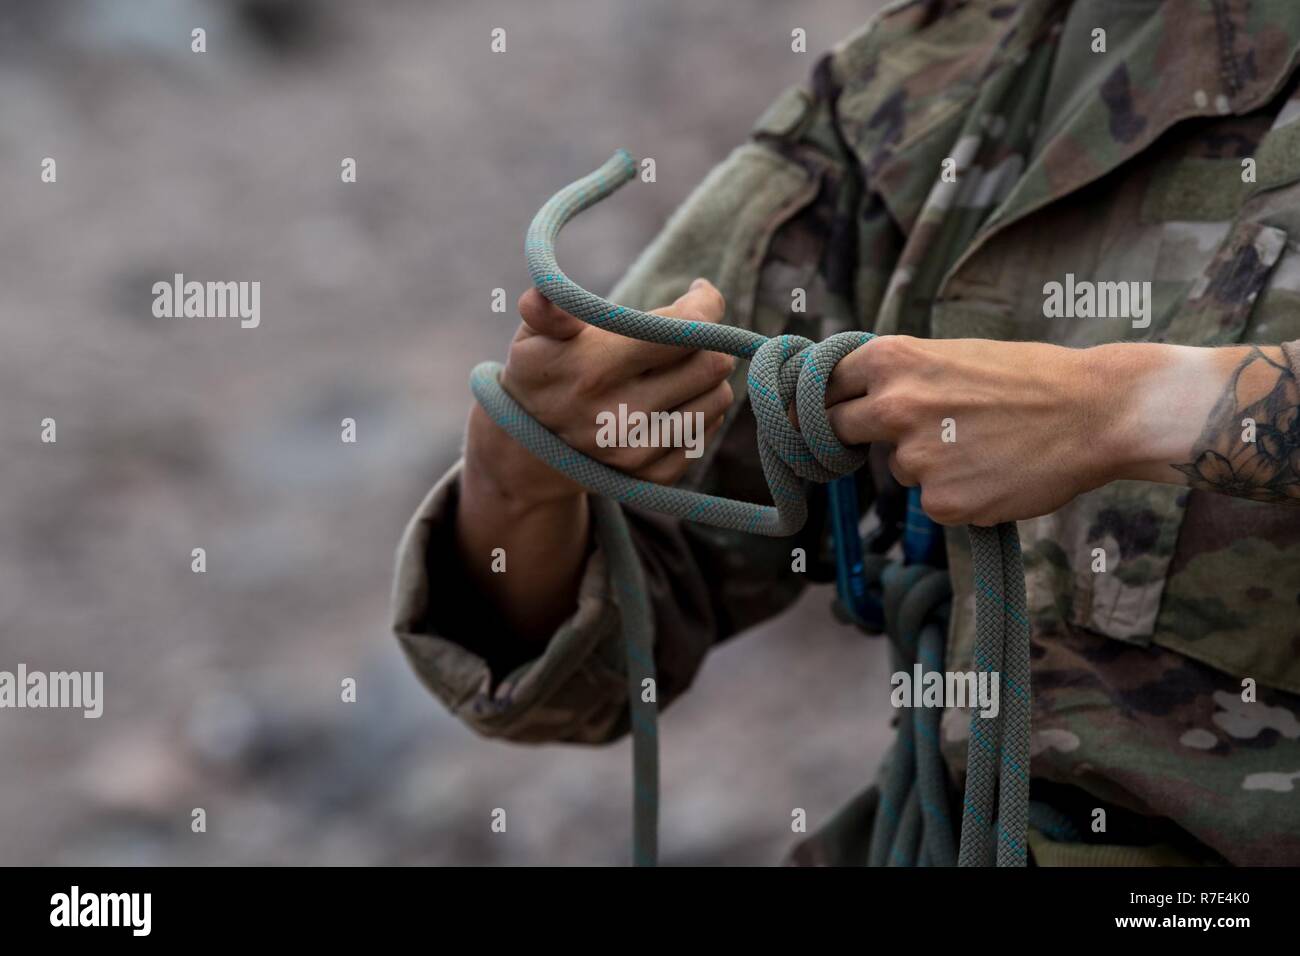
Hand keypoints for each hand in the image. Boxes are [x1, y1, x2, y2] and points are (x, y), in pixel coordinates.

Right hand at [469, 279, 735, 507]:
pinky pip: (707, 431)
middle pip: (711, 365)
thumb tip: (540, 298)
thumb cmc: (543, 371)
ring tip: (683, 365)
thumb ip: (544, 310)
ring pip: (718, 399)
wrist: (531, 447)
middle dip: (709, 340)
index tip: (699, 292)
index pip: (681, 332)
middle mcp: (619, 417)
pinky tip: (676, 398)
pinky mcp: (653, 477)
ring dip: (709, 375)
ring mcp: (638, 452)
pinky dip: (701, 410)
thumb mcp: (532, 335)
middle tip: (690, 332)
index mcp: (593, 370)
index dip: (704, 305)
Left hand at [821, 336, 1134, 525]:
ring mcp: (915, 458)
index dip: (820, 400)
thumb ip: (899, 375)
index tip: (815, 413)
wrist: (1097, 413)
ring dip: (926, 462)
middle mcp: (893, 406)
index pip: (822, 384)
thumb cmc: (1030, 379)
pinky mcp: (941, 502)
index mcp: (892, 360)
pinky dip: (958, 492)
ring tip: (984, 443)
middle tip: (896, 432)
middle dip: (850, 436)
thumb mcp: (953, 354)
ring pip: (898, 467)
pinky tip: (996, 472)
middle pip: (835, 430)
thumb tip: (848, 395)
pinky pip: (932, 500)